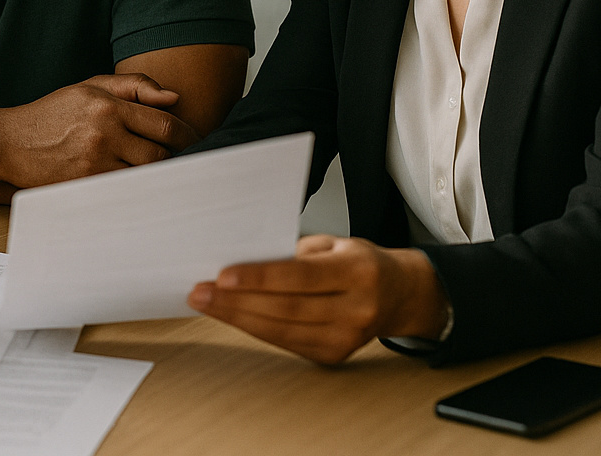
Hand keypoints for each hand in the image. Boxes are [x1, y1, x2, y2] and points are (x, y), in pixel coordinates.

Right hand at [0, 74, 196, 187]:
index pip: (164, 124)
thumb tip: (174, 98)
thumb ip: (134, 86)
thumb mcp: (89, 87)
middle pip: (159, 154)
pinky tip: (138, 188)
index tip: (196, 144)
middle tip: (184, 164)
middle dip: (174, 159)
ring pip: (144, 175)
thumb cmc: (53, 113)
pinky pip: (123, 190)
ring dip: (155, 176)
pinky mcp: (84, 184)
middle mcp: (103, 132)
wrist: (10, 141)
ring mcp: (93, 161)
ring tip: (164, 177)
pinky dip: (134, 189)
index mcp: (107, 105)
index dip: (187, 137)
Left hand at [187, 235, 448, 364]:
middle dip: (236, 301)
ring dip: (238, 317)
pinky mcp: (335, 355)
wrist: (399, 295)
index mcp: (358, 270)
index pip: (300, 275)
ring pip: (282, 331)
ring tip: (207, 303)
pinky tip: (232, 316)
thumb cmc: (358, 263)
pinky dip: (255, 329)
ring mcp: (348, 337)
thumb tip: (240, 258)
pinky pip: (286, 344)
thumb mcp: (333, 244)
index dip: (259, 277)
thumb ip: (293, 253)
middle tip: (200, 291)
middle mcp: (357, 307)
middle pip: (286, 307)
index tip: (222, 275)